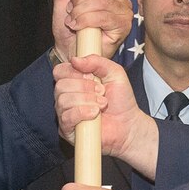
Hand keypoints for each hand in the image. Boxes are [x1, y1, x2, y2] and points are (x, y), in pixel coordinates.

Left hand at [51, 0, 132, 60]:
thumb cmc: (69, 25)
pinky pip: (104, 17)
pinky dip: (85, 20)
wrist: (67, 49)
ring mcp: (124, 14)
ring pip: (102, 2)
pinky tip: (78, 27)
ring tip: (73, 20)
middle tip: (71, 10)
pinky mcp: (122, 28)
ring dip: (80, 11)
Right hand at [54, 54, 159, 177]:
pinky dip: (82, 113)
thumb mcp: (114, 72)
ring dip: (87, 100)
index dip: (74, 72)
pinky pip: (66, 117)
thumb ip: (97, 61)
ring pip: (63, 101)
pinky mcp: (67, 130)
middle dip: (85, 87)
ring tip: (102, 104)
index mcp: (73, 81)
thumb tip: (75, 59)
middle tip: (102, 92)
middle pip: (60, 85)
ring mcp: (65, 113)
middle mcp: (66, 97)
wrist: (128, 124)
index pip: (59, 71)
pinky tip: (95, 114)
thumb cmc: (121, 100)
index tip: (92, 77)